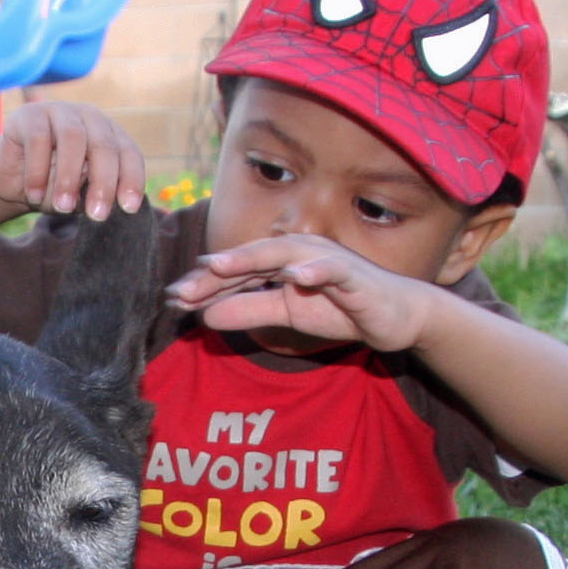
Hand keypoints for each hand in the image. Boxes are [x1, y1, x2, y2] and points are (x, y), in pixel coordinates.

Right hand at [0, 101, 147, 221]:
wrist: (10, 181)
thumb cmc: (53, 188)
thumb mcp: (79, 195)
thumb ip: (94, 191)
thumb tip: (107, 198)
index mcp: (110, 134)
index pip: (128, 153)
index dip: (131, 179)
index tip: (128, 208)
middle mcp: (89, 117)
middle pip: (104, 145)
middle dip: (103, 182)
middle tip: (97, 215)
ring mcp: (60, 111)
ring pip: (72, 137)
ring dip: (69, 177)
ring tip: (62, 207)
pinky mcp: (29, 115)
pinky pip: (38, 139)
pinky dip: (37, 172)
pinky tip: (34, 194)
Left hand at [168, 236, 449, 352]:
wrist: (395, 316)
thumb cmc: (342, 307)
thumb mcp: (288, 314)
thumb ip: (250, 311)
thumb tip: (205, 317)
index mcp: (280, 260)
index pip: (236, 272)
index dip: (204, 286)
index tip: (171, 301)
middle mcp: (298, 251)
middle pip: (249, 259)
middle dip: (214, 274)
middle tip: (180, 290)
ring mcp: (326, 259)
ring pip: (283, 255)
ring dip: (250, 258)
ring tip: (218, 267)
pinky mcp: (353, 275)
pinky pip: (333, 269)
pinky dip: (315, 270)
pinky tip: (295, 275)